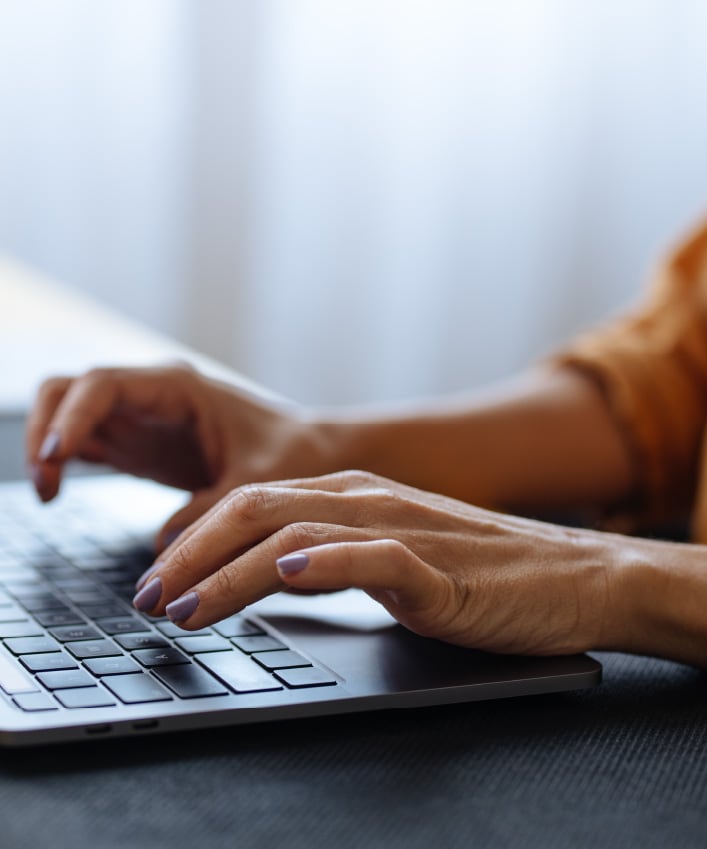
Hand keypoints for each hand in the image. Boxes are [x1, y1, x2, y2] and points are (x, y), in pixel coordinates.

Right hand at [26, 365, 330, 546]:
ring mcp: (140, 419)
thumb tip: (166, 548)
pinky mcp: (137, 445)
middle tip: (46, 482)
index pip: (104, 385)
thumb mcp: (259, 483)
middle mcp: (151, 395)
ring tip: (49, 491)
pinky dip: (62, 461)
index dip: (71, 416)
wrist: (308, 452)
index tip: (56, 455)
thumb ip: (214, 510)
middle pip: (69, 389)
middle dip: (45, 428)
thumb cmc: (291, 453)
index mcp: (179, 387)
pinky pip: (84, 441)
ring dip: (47, 445)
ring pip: (67, 413)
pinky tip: (59, 492)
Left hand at [133, 470, 624, 655]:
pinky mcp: (440, 569)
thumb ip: (331, 556)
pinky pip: (376, 559)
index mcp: (350, 495)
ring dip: (233, 571)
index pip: (250, 506)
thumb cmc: (476, 570)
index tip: (154, 584)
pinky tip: (291, 575)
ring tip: (186, 606)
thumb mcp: (387, 555)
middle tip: (146, 598)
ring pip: (299, 535)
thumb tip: (266, 576)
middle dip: (190, 555)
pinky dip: (329, 564)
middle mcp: (367, 501)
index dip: (192, 543)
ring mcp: (403, 530)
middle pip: (256, 511)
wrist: (569, 573)